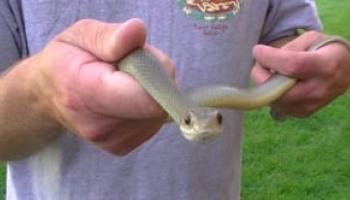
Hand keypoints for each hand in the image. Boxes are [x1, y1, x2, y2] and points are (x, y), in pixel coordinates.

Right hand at [29, 18, 174, 154]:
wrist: (48, 96)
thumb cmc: (67, 61)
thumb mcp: (80, 35)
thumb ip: (109, 36)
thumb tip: (138, 32)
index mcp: (84, 92)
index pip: (142, 97)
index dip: (157, 74)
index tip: (143, 57)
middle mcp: (98, 126)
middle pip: (156, 103)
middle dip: (154, 78)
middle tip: (130, 65)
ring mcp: (112, 141)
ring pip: (159, 112)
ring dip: (151, 92)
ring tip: (124, 82)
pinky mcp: (122, 147)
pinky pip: (153, 122)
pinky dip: (146, 106)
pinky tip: (126, 98)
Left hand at [251, 31, 349, 117]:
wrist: (345, 72)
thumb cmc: (325, 51)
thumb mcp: (311, 39)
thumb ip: (289, 48)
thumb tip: (265, 60)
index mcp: (325, 66)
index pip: (292, 65)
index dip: (270, 58)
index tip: (257, 50)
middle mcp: (319, 90)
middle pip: (279, 90)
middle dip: (260, 75)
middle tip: (259, 63)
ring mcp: (311, 105)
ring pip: (274, 100)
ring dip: (264, 86)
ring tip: (269, 72)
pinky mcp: (303, 113)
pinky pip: (277, 106)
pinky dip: (272, 94)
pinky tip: (278, 84)